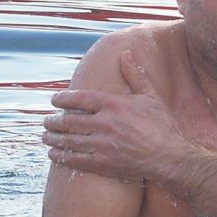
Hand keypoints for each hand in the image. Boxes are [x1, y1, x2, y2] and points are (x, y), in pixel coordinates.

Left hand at [42, 52, 197, 183]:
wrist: (170, 158)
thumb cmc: (162, 126)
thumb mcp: (150, 96)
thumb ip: (135, 75)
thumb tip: (125, 53)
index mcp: (114, 104)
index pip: (79, 98)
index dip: (62, 99)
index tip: (54, 100)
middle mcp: (105, 123)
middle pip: (68, 120)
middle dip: (53, 121)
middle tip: (46, 121)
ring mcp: (102, 145)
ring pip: (68, 140)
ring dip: (53, 138)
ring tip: (45, 136)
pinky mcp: (103, 163)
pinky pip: (75, 159)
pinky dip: (61, 156)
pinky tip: (53, 154)